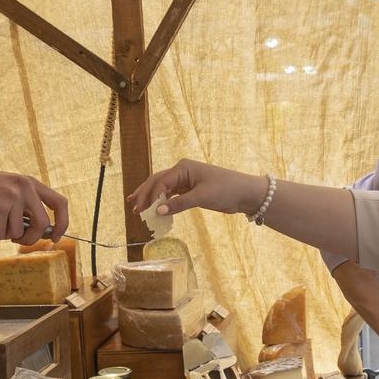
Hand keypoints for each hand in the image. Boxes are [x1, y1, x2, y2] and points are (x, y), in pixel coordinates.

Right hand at [0, 168, 68, 246]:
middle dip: (29, 238)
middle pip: (43, 225)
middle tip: (13, 238)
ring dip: (0, 233)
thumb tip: (42, 233)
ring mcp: (12, 197)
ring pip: (17, 233)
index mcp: (29, 182)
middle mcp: (24, 188)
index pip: (60, 203)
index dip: (63, 223)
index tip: (56, 237)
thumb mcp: (7, 191)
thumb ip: (24, 207)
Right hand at [128, 158, 265, 222]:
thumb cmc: (225, 190)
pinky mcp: (190, 189)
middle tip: (133, 208)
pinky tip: (154, 208)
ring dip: (150, 197)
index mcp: (183, 167)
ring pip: (162, 188)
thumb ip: (179, 204)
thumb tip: (158, 211)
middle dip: (144, 194)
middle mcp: (181, 171)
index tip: (143, 211)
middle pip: (157, 182)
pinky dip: (161, 201)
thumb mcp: (202, 197)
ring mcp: (185, 180)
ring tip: (136, 207)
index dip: (150, 197)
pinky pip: (171, 194)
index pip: (161, 182)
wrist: (244, 193)